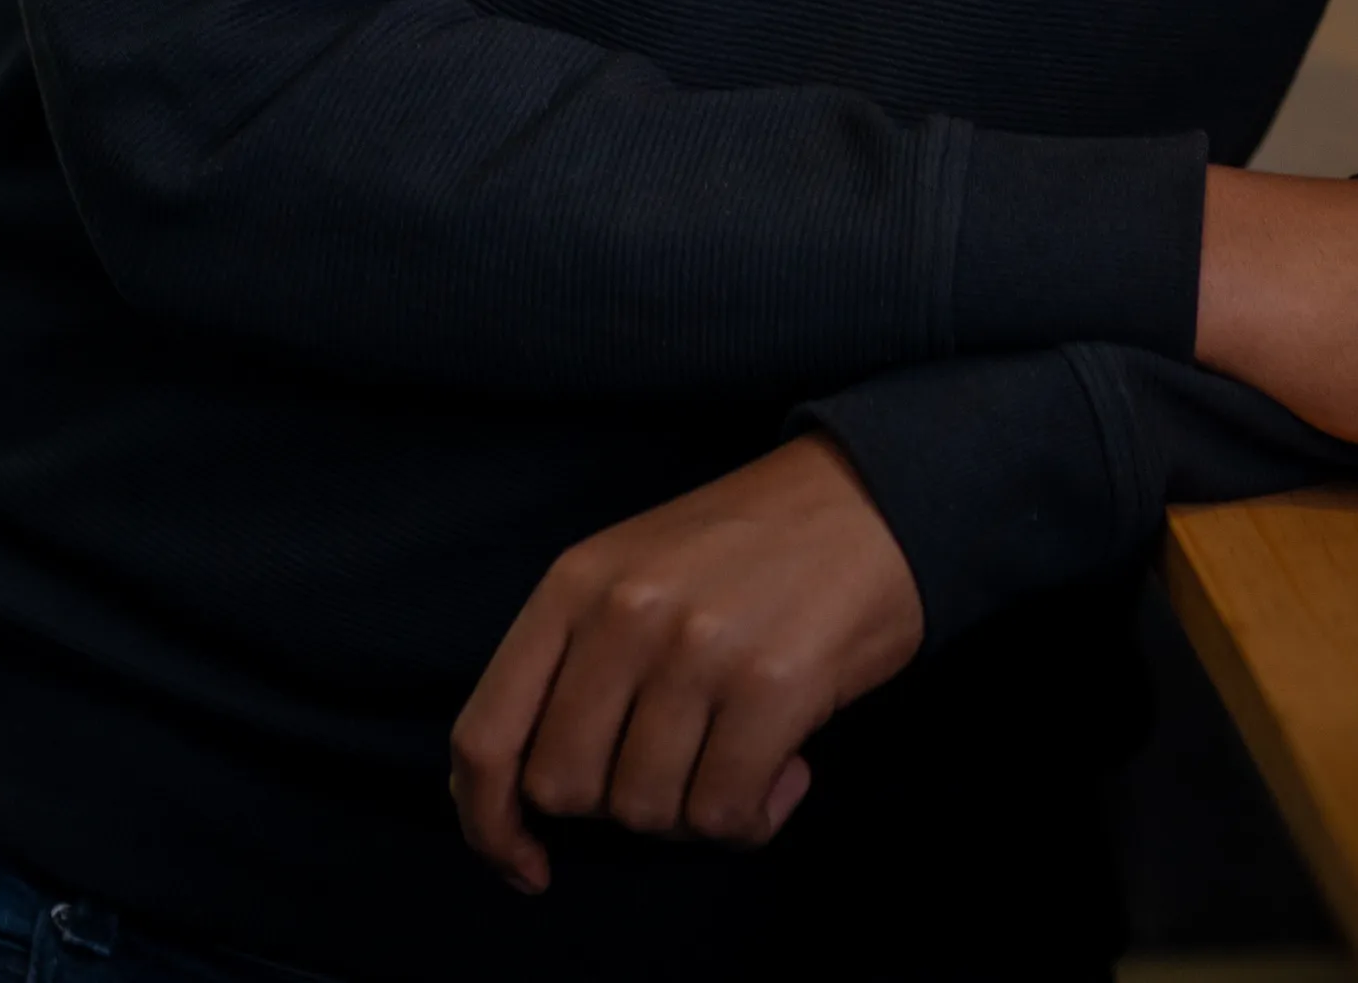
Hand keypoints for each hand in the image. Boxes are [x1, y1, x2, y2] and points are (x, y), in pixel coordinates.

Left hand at [449, 434, 923, 888]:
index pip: (485, 735)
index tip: (526, 861)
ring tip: (742, 753)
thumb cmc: (749, 552)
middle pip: (565, 789)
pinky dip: (753, 819)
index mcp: (574, 583)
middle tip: (683, 762)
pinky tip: (786, 771)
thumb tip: (525, 800)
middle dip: (621, 804)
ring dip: (696, 810)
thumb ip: (577, 665)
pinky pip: (723, 815)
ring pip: (646, 812)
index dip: (489, 821)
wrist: (873, 497)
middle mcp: (624, 612)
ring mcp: (696, 648)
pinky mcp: (770, 684)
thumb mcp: (634, 573)